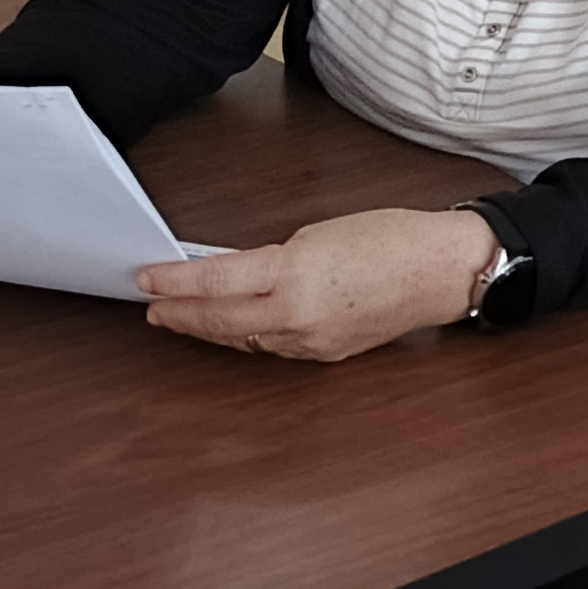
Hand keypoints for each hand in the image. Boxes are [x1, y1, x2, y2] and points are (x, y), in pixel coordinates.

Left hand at [137, 207, 497, 362]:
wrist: (440, 271)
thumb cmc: (391, 240)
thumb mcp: (317, 234)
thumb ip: (272, 259)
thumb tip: (236, 275)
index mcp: (294, 275)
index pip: (216, 283)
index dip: (175, 282)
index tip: (146, 279)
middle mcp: (297, 316)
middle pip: (220, 321)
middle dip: (180, 315)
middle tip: (152, 307)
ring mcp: (310, 342)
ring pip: (244, 339)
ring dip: (209, 328)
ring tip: (182, 317)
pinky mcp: (325, 355)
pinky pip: (273, 348)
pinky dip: (246, 336)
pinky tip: (233, 326)